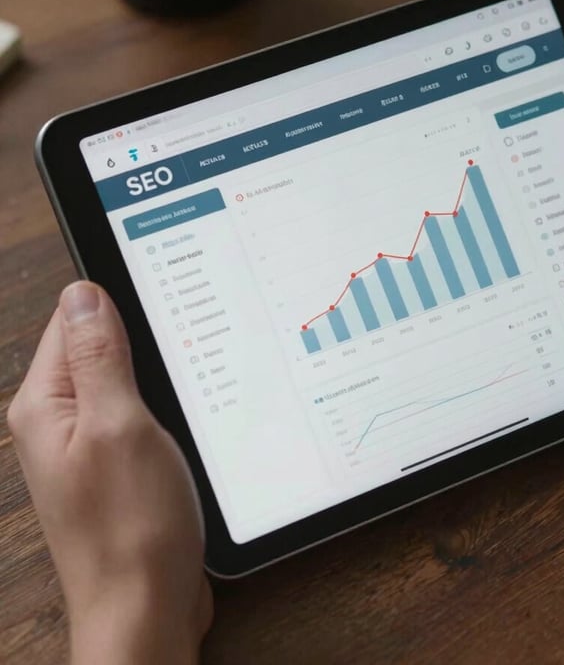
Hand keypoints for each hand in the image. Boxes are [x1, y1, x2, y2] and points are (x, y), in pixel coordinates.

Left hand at [8, 281, 212, 664]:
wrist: (145, 606)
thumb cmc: (131, 526)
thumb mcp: (119, 425)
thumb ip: (99, 357)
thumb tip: (84, 294)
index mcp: (45, 406)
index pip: (72, 323)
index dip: (117, 309)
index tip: (161, 315)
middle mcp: (58, 422)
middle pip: (97, 349)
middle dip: (140, 346)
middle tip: (179, 361)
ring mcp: (87, 444)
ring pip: (122, 381)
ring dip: (154, 379)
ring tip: (180, 396)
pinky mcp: (115, 463)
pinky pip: (135, 413)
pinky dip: (161, 409)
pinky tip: (182, 422)